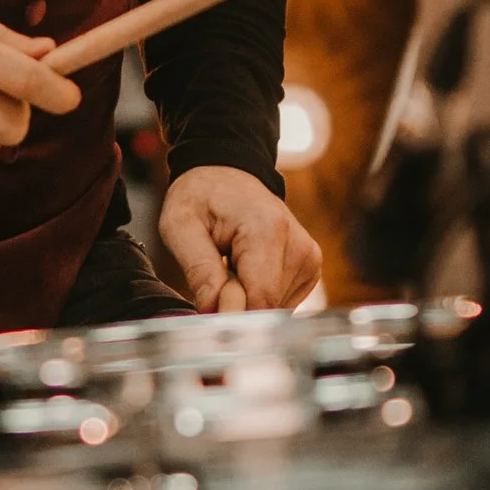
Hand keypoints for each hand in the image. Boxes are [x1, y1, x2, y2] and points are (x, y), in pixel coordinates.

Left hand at [158, 166, 321, 315]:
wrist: (227, 175)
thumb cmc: (201, 197)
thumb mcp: (180, 226)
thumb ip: (198, 270)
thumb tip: (212, 310)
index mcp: (268, 231)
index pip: (259, 300)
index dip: (231, 314)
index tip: (206, 306)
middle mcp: (298, 246)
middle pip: (267, 307)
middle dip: (236, 306)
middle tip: (214, 278)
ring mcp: (309, 258)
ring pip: (275, 309)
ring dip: (246, 301)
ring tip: (230, 268)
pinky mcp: (310, 268)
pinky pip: (281, 302)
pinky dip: (258, 296)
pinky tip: (245, 272)